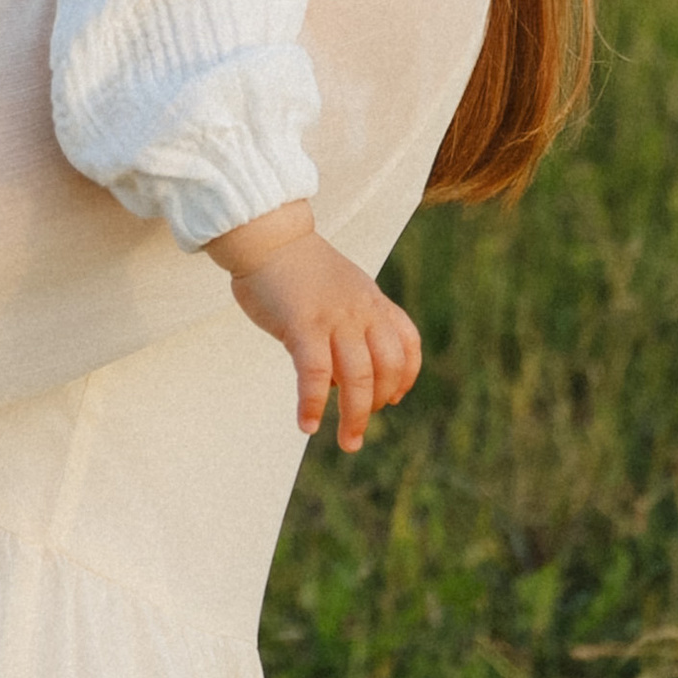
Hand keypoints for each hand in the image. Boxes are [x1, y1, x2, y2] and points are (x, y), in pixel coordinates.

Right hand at [209, 202, 421, 449]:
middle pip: (386, 367)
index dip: (406, 376)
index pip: (408, 342)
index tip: (395, 398)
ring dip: (355, 416)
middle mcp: (361, 311)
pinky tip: (308, 424)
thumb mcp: (341, 287)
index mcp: (372, 300)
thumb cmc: (298, 266)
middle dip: (377, 406)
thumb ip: (352, 319)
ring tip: (347, 441)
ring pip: (357, 376)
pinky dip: (312, 403)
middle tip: (358, 431)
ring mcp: (335, 317)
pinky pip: (314, 373)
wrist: (269, 235)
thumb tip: (341, 371)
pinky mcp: (303, 324)